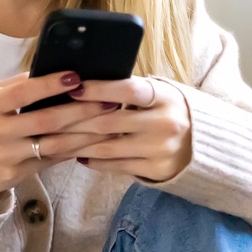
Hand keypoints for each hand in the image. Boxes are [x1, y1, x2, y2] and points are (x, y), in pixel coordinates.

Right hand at [0, 71, 122, 197]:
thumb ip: (17, 86)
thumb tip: (54, 69)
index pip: (22, 93)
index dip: (50, 85)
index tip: (76, 76)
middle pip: (45, 120)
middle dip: (81, 110)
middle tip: (108, 101)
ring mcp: (6, 156)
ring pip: (54, 144)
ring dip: (86, 134)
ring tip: (110, 123)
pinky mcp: (16, 175)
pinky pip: (52, 160)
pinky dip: (75, 150)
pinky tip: (95, 142)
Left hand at [50, 76, 192, 181]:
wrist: (206, 144)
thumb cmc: (169, 110)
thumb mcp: (159, 93)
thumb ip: (130, 89)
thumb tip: (83, 81)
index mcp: (165, 96)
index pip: (127, 90)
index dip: (98, 89)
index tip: (72, 88)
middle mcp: (165, 122)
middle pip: (109, 122)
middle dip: (72, 121)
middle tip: (45, 120)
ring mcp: (161, 148)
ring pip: (107, 147)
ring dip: (75, 144)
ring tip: (52, 140)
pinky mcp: (157, 169)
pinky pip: (116, 165)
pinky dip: (93, 160)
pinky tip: (77, 154)